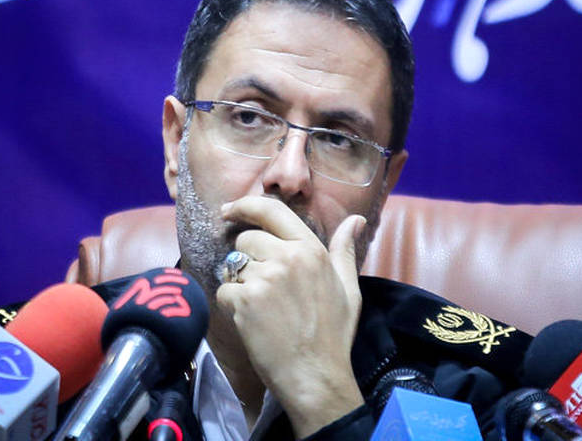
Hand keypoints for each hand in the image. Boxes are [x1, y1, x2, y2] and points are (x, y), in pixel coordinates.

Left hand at [216, 196, 367, 435]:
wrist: (316, 376)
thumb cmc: (333, 334)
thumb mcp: (349, 288)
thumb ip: (344, 250)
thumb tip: (356, 219)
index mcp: (311, 250)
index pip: (272, 211)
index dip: (245, 205)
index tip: (230, 209)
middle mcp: (287, 258)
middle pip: (246, 240)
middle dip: (247, 259)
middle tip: (263, 287)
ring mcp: (265, 278)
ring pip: (233, 266)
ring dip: (240, 284)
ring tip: (261, 308)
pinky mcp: (245, 301)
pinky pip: (224, 291)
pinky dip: (231, 306)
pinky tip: (252, 322)